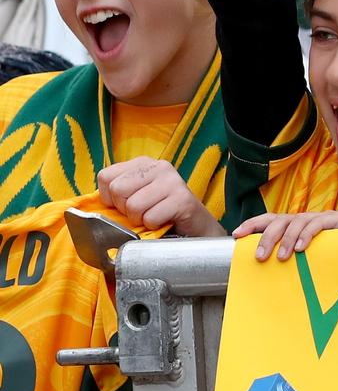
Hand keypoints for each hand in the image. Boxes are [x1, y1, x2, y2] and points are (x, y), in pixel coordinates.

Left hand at [97, 157, 225, 236]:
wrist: (197, 227)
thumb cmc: (163, 213)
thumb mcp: (137, 196)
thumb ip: (118, 193)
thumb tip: (88, 204)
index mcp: (143, 163)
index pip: (106, 176)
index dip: (109, 198)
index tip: (124, 205)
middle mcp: (158, 166)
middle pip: (118, 190)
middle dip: (125, 210)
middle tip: (141, 214)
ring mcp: (172, 181)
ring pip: (133, 206)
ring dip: (141, 220)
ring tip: (153, 217)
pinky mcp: (182, 199)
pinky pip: (151, 217)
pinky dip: (154, 226)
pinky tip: (164, 222)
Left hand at [232, 210, 337, 260]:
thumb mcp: (310, 261)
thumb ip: (292, 261)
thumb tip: (265, 271)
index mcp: (297, 226)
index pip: (271, 220)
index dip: (253, 224)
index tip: (236, 235)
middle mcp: (307, 219)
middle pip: (280, 220)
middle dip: (266, 237)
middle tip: (260, 257)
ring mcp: (323, 217)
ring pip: (297, 222)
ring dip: (287, 240)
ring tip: (283, 258)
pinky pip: (319, 224)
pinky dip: (307, 235)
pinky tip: (302, 248)